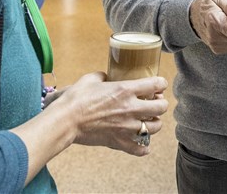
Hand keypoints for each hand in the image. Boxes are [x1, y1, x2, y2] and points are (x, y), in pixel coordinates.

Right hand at [50, 72, 168, 155]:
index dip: (161, 83)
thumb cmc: (76, 99)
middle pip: (161, 108)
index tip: (159, 85)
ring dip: (154, 124)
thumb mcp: (91, 79)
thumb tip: (107, 77)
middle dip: (161, 104)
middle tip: (155, 103)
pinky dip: (143, 148)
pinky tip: (143, 145)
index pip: (156, 84)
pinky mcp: (118, 141)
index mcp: (126, 90)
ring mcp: (126, 127)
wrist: (65, 121)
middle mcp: (131, 108)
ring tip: (148, 121)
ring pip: (154, 128)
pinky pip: (139, 149)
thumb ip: (103, 76)